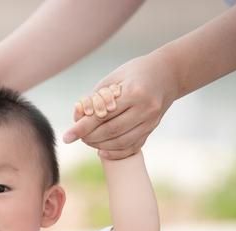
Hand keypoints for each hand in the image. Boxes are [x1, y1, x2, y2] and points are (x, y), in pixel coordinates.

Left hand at [63, 52, 179, 159]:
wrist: (169, 73)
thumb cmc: (135, 72)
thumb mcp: (113, 78)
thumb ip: (95, 99)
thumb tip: (78, 120)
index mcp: (134, 92)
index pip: (101, 115)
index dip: (81, 127)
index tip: (66, 137)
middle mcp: (145, 108)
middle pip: (110, 131)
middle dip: (89, 137)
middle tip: (77, 137)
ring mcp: (151, 121)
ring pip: (121, 142)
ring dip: (100, 146)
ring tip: (88, 141)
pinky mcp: (153, 128)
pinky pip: (133, 146)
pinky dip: (116, 152)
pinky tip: (102, 151)